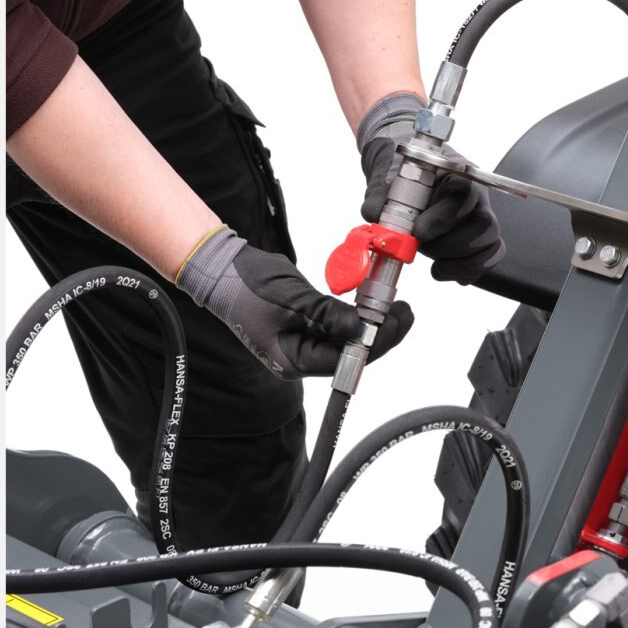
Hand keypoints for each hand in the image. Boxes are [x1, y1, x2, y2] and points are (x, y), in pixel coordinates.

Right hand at [177, 227, 411, 378]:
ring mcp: (304, 342)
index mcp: (292, 360)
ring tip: (398, 307)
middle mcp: (300, 356)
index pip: (342, 360)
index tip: (394, 321)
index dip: (373, 343)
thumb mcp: (290, 299)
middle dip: (381, 335)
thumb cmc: (245, 284)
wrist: (222, 267)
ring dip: (374, 324)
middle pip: (350, 354)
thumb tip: (361, 328)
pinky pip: (340, 326)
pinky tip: (375, 304)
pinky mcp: (308, 326)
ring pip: (349, 340)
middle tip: (405, 312)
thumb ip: (327, 314)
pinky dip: (358, 316)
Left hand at [357, 94, 505, 284]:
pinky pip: (485, 264)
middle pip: (486, 226)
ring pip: (491, 248)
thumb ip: (379, 194)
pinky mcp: (478, 246)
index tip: (418, 232)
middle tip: (423, 246)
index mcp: (459, 177)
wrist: (409, 179)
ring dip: (459, 263)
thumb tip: (373, 214)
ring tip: (432, 262)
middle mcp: (477, 201)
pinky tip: (440, 269)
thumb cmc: (405, 175)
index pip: (466, 195)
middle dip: (451, 245)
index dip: (444, 218)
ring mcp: (481, 224)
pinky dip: (463, 273)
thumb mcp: (388, 178)